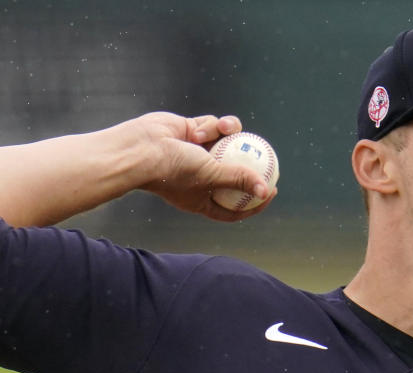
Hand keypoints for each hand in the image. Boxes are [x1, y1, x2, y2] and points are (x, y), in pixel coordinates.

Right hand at [135, 112, 277, 220]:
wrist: (141, 148)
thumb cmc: (174, 169)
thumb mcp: (211, 176)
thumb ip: (239, 180)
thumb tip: (265, 191)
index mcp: (202, 198)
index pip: (233, 207)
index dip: (254, 203)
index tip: (271, 192)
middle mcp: (200, 178)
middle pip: (233, 174)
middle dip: (251, 166)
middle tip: (270, 159)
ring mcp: (196, 154)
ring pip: (226, 143)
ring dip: (227, 134)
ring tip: (227, 129)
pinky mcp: (191, 132)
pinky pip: (212, 126)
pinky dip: (209, 126)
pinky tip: (201, 127)